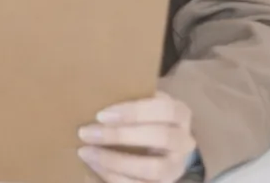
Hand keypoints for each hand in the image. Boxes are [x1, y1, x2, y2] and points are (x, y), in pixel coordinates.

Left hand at [77, 92, 196, 181]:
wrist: (158, 143)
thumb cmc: (142, 115)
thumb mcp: (140, 101)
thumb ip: (126, 97)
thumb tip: (91, 95)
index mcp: (180, 114)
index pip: (165, 109)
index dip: (134, 112)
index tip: (100, 115)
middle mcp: (184, 142)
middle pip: (160, 137)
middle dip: (119, 135)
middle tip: (85, 132)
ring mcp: (177, 168)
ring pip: (154, 170)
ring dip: (115, 162)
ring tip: (86, 152)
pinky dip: (115, 179)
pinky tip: (94, 168)